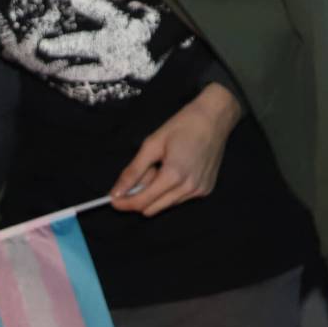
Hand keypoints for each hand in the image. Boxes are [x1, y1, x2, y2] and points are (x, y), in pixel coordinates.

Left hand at [110, 82, 241, 216]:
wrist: (214, 118)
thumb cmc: (183, 126)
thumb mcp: (151, 145)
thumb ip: (133, 172)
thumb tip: (116, 192)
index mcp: (173, 175)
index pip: (142, 202)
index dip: (124, 203)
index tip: (113, 199)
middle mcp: (188, 188)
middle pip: (151, 208)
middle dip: (140, 196)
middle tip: (144, 172)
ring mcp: (199, 191)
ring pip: (165, 205)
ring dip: (155, 193)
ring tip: (161, 168)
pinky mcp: (206, 190)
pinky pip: (179, 199)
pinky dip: (170, 190)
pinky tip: (175, 171)